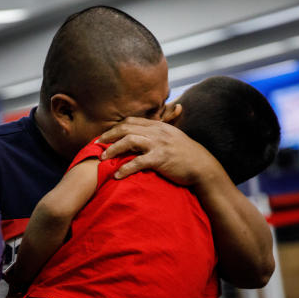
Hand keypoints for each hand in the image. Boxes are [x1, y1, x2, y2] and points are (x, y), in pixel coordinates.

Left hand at [98, 117, 226, 185]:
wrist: (202, 166)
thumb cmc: (186, 155)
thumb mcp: (172, 138)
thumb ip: (158, 134)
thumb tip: (144, 136)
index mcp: (158, 126)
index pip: (131, 121)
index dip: (114, 128)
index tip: (103, 136)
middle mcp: (157, 131)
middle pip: (126, 128)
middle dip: (109, 135)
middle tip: (96, 145)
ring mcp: (159, 144)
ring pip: (129, 141)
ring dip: (113, 149)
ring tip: (103, 158)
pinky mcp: (161, 158)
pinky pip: (138, 162)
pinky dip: (125, 168)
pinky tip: (117, 175)